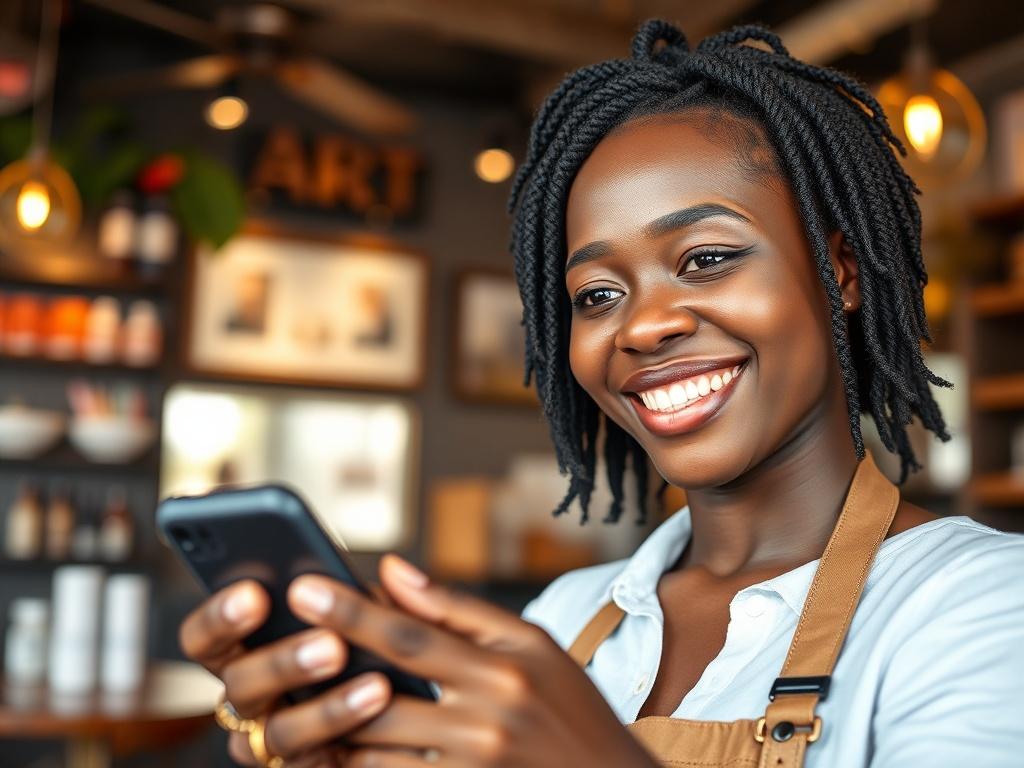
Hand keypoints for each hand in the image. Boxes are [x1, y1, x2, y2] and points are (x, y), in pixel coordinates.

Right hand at [179, 581, 391, 765]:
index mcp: (244, 648)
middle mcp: (248, 696)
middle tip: (333, 644)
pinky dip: (347, 739)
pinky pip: (315, 764)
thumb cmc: (374, 648)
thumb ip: (375, 598)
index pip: (202, 637)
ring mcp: (270, 740)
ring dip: (328, 710)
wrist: (406, 713)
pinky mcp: (306, 766)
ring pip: (278, 732)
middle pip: (238, 684)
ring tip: (377, 686)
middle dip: (284, 662)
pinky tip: (380, 720)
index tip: (255, 593)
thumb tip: (394, 568)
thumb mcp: (371, 615)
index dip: (218, 617)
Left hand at [287, 556, 657, 767]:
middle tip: (273, 650)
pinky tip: (330, 747)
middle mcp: (487, 720)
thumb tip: (392, 570)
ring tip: (286, 701)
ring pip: (375, 749)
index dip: (351, 612)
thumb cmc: (569, 706)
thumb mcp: (531, 645)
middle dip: (323, 674)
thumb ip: (459, 608)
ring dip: (328, 727)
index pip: (411, 635)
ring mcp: (472, 767)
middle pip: (381, 696)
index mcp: (504, 668)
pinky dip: (356, 764)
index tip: (303, 588)